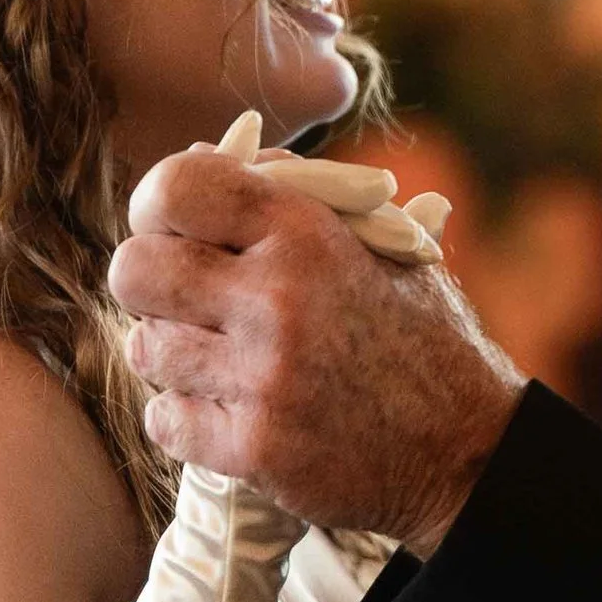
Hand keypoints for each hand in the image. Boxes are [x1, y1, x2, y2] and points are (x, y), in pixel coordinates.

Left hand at [109, 129, 524, 549]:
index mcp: (307, 233)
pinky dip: (184, 415)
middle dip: (147, 281)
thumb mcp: (380, 244)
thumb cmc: (419, 336)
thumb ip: (293, 195)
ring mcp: (262, 378)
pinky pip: (163, 418)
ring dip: (172, 353)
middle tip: (181, 296)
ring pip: (145, 348)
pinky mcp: (252, 449)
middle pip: (133, 269)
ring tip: (218, 357)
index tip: (169, 227)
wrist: (467, 451)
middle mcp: (277, 298)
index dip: (155, 205)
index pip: (176, 187)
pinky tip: (226, 407)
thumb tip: (200, 151)